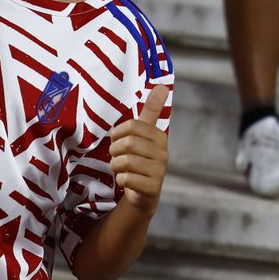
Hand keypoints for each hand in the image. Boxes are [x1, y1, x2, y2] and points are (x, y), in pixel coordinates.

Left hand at [109, 84, 169, 214]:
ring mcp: (159, 171)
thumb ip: (152, 111)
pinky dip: (120, 179)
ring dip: (116, 166)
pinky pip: (127, 179)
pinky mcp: (152, 188)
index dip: (118, 133)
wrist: (144, 193)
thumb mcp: (144, 135)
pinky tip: (125, 180)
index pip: (133, 126)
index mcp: (159, 137)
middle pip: (128, 143)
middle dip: (115, 151)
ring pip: (126, 161)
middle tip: (116, 156)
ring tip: (119, 168)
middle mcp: (163, 153)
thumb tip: (162, 86)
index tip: (117, 139)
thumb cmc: (140, 159)